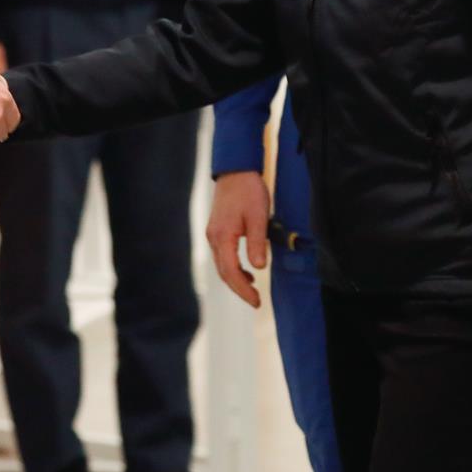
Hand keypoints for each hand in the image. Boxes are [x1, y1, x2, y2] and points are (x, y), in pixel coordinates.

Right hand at [205, 171, 270, 308]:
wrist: (236, 170)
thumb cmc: (249, 191)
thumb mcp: (258, 217)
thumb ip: (256, 243)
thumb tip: (257, 268)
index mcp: (223, 236)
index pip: (231, 272)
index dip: (243, 290)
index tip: (257, 301)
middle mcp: (214, 238)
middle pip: (224, 272)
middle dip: (239, 289)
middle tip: (256, 301)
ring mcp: (213, 234)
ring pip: (222, 265)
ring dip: (236, 279)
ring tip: (253, 289)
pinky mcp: (217, 230)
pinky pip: (223, 256)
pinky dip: (234, 268)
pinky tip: (247, 270)